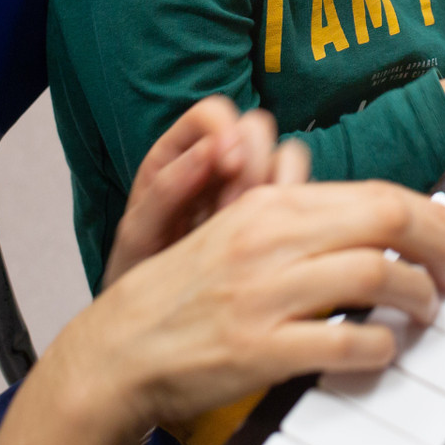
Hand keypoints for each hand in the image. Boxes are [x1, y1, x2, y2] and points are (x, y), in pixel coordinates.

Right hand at [85, 182, 444, 425]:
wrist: (121, 350)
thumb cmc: (185, 294)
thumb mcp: (240, 232)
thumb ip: (303, 217)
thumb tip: (380, 213)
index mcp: (269, 205)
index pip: (376, 193)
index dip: (434, 213)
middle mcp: (270, 240)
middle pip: (386, 221)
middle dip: (440, 245)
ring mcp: (265, 295)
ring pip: (376, 276)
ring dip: (419, 297)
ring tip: (426, 311)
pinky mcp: (260, 350)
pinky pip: (346, 344)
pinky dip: (381, 348)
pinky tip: (385, 350)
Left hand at [103, 96, 311, 286]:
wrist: (156, 330)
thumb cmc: (141, 276)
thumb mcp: (139, 236)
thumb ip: (167, 189)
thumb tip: (208, 151)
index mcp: (179, 154)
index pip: (214, 114)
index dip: (226, 130)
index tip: (227, 162)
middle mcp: (219, 165)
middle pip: (258, 128)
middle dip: (253, 163)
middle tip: (235, 209)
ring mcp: (252, 191)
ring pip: (288, 158)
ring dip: (277, 190)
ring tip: (251, 234)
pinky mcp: (279, 218)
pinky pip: (305, 198)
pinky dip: (297, 213)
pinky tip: (273, 246)